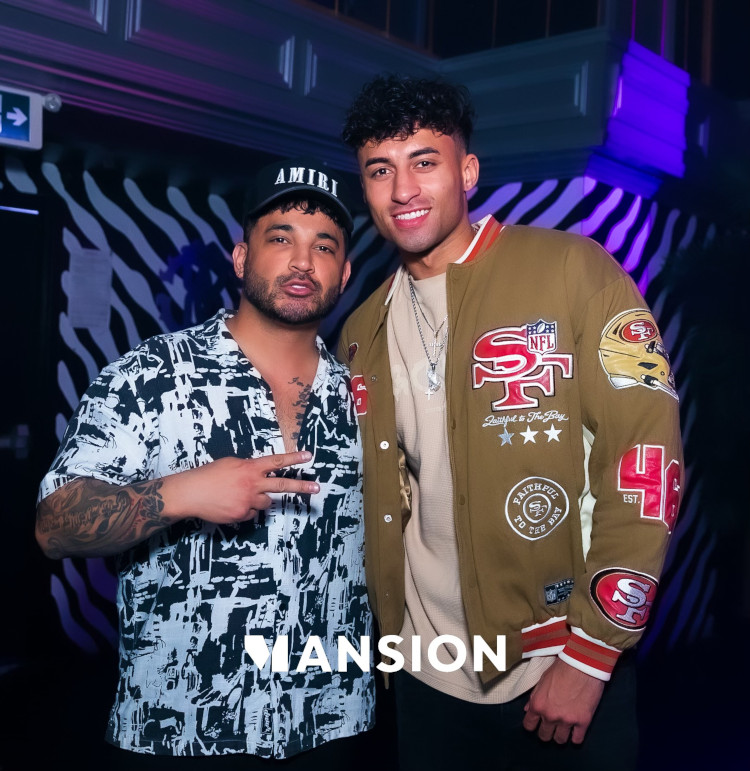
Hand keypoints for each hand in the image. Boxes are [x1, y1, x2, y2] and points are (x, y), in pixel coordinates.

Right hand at [163, 451, 318, 523]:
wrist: (191, 493)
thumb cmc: (209, 475)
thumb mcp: (231, 464)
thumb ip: (248, 469)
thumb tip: (259, 475)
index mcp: (249, 468)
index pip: (276, 461)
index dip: (293, 458)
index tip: (309, 456)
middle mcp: (252, 483)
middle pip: (282, 485)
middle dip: (301, 486)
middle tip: (317, 487)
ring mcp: (248, 500)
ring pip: (266, 502)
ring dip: (259, 500)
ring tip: (239, 495)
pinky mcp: (242, 514)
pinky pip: (251, 513)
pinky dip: (245, 510)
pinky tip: (230, 505)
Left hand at [522, 658, 604, 743]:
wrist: (582, 664)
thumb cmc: (561, 668)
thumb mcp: (542, 680)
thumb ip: (534, 697)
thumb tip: (528, 709)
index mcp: (538, 704)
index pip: (528, 725)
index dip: (532, 725)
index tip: (536, 723)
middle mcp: (550, 715)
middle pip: (544, 736)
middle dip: (546, 731)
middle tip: (551, 726)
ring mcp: (567, 720)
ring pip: (559, 740)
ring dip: (560, 735)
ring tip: (563, 728)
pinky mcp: (583, 722)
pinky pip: (577, 740)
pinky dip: (575, 737)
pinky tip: (575, 731)